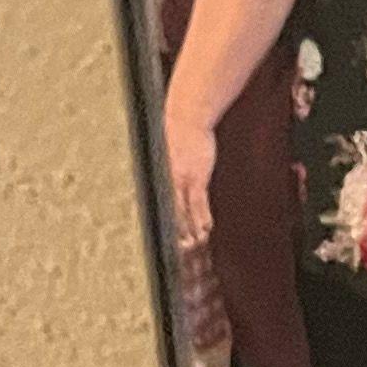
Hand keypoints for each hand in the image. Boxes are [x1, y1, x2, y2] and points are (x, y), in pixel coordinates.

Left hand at [166, 107, 216, 249]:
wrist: (186, 116)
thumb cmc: (178, 131)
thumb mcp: (167, 152)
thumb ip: (169, 167)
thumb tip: (172, 177)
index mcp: (160, 177)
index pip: (161, 206)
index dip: (166, 224)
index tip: (170, 239)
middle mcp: (167, 182)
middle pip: (170, 214)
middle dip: (176, 233)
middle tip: (182, 250)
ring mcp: (181, 180)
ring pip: (183, 212)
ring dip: (190, 230)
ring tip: (196, 244)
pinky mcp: (196, 176)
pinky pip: (198, 202)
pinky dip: (202, 217)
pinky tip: (207, 228)